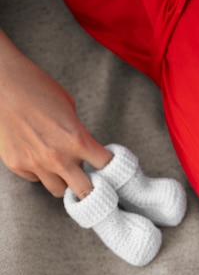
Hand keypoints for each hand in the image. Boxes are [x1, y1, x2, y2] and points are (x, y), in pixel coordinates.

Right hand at [0, 30, 111, 196]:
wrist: (1, 83)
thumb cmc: (36, 87)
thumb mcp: (69, 107)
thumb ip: (79, 132)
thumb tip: (85, 148)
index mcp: (77, 140)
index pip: (106, 166)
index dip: (111, 168)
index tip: (111, 170)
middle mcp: (58, 157)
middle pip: (86, 192)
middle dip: (91, 189)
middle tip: (91, 183)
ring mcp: (36, 164)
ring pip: (59, 191)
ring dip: (64, 182)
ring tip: (62, 169)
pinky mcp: (17, 165)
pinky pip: (35, 179)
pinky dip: (40, 173)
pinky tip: (38, 156)